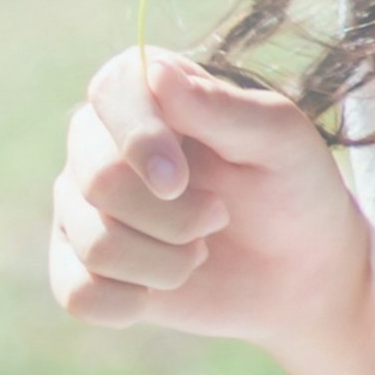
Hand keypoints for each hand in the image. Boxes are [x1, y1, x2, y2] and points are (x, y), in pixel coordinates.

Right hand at [46, 47, 374, 374]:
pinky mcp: (78, 266)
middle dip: (173, 217)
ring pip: (94, 244)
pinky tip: (161, 288)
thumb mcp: (277, 140)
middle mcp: (98, 141)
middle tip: (219, 215)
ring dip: (166, 263)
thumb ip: (220, 106)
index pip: (109, 92)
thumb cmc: (290, 187)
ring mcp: (80, 205)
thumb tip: (156, 73)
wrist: (295, 271)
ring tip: (199, 249)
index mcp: (146, 90)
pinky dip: (131, 301)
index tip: (178, 181)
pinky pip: (78, 294)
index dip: (138, 139)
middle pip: (98, 180)